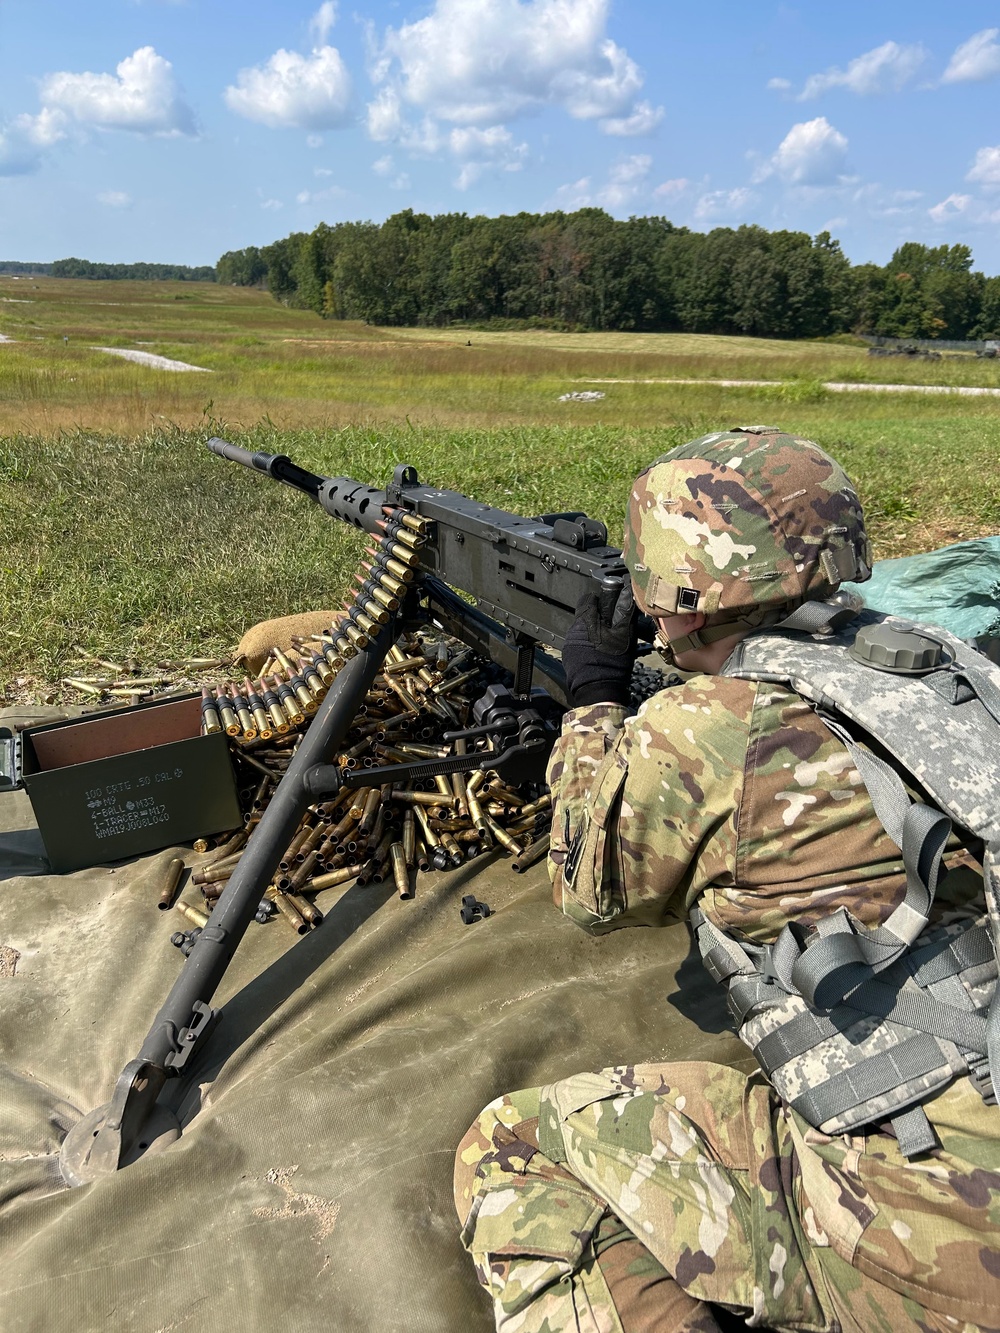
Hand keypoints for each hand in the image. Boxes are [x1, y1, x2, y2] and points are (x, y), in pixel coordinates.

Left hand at [561, 580, 637, 706]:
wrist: (598, 690)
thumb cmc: (612, 664)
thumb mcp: (624, 635)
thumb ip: (624, 613)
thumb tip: (626, 594)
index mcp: (586, 620)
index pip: (589, 599)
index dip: (601, 601)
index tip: (610, 607)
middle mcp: (574, 629)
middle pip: (585, 614)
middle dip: (598, 618)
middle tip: (612, 628)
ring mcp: (569, 643)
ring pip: (582, 629)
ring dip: (592, 632)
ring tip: (605, 643)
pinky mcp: (568, 655)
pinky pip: (578, 643)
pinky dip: (587, 644)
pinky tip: (597, 653)